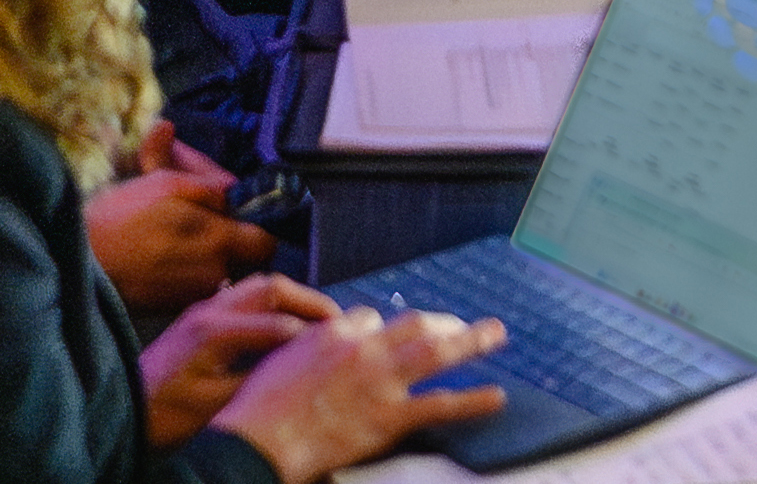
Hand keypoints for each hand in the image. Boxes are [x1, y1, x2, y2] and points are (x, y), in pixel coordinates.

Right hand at [88, 127, 271, 312]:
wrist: (81, 266)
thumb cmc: (120, 220)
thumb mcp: (162, 184)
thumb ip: (205, 184)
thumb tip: (231, 184)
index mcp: (218, 241)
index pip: (267, 241)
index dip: (258, 226)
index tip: (240, 216)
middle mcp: (215, 274)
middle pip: (247, 261)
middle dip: (236, 243)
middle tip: (212, 225)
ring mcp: (195, 296)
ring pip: (223, 273)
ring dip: (213, 257)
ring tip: (184, 240)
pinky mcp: (176, 309)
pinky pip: (199, 288)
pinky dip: (192, 273)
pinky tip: (168, 260)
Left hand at [137, 275, 337, 448]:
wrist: (127, 409)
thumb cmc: (166, 414)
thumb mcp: (216, 405)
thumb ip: (257, 379)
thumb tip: (298, 368)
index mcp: (215, 332)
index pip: (279, 321)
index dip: (313, 330)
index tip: (340, 340)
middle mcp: (209, 311)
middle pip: (270, 287)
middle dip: (308, 300)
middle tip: (336, 319)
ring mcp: (202, 310)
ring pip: (255, 286)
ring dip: (289, 297)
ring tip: (315, 318)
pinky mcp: (198, 317)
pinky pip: (241, 296)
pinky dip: (269, 303)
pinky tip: (282, 323)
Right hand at [223, 299, 506, 481]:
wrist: (261, 438)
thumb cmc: (260, 406)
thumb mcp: (281, 359)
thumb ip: (309, 347)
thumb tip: (320, 347)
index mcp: (333, 332)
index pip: (370, 317)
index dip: (384, 327)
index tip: (392, 334)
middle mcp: (363, 348)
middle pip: (414, 323)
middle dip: (441, 322)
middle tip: (460, 325)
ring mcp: (380, 380)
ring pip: (436, 350)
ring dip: (470, 340)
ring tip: (495, 334)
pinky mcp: (390, 416)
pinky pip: (441, 404)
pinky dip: (473, 400)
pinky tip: (496, 397)